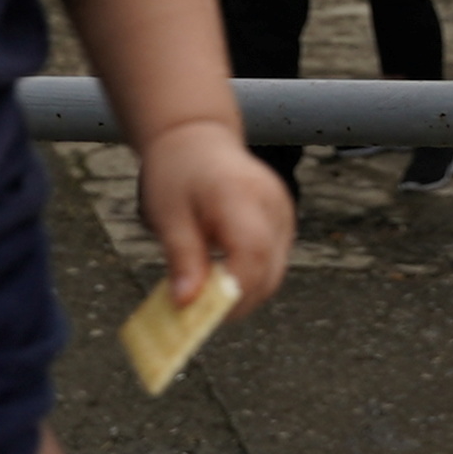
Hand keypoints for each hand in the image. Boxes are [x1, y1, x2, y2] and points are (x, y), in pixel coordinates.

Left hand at [137, 120, 298, 315]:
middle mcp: (271, 203)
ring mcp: (283, 211)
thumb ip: (182, 258)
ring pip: (275, 271)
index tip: (205, 313)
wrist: (196, 138)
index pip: (253, 253)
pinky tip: (222, 276)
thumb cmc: (177, 172)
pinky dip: (251, 277)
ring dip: (245, 292)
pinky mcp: (284, 220)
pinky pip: (274, 261)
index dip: (234, 291)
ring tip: (208, 294)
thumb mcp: (168, 214)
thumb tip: (187, 303)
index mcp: (240, 195)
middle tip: (201, 315)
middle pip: (269, 269)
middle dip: (237, 300)